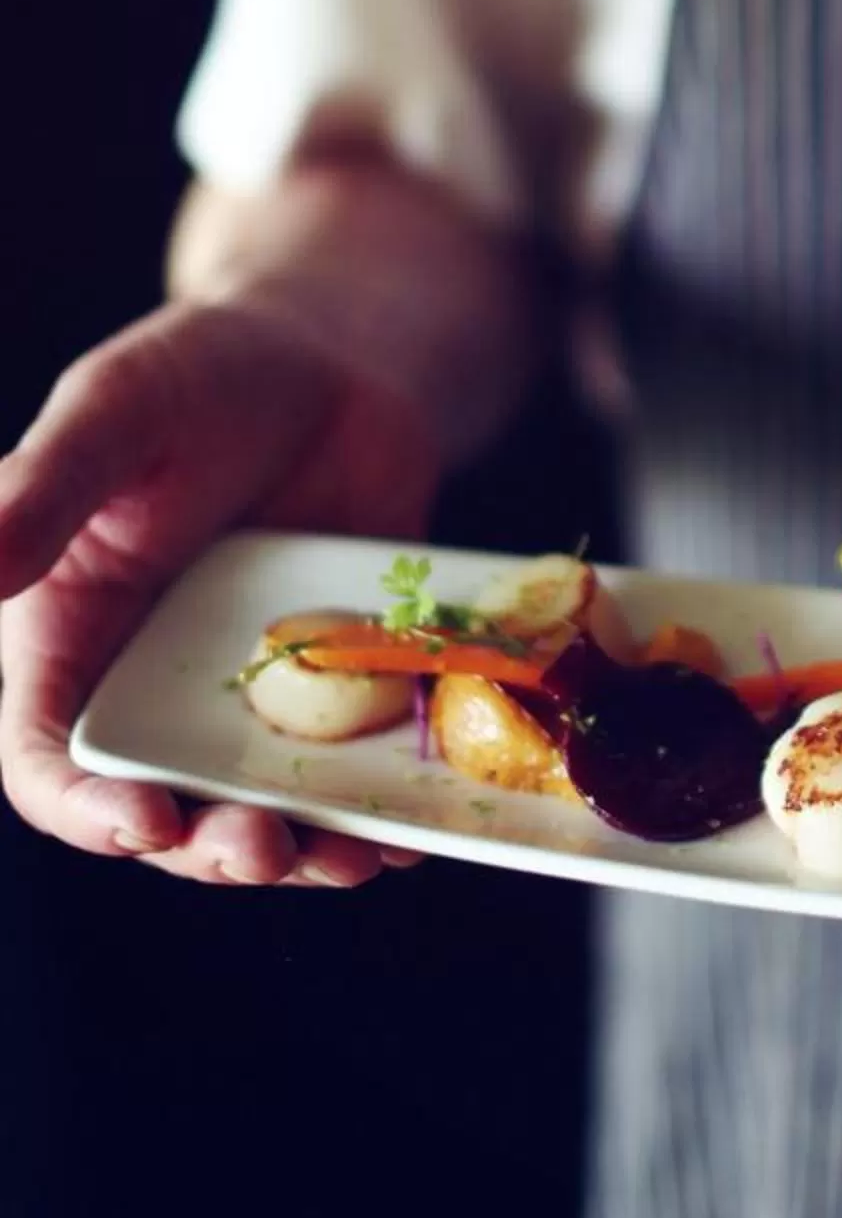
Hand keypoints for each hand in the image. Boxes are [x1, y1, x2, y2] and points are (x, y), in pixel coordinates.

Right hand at [0, 299, 441, 886]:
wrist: (336, 359)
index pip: (46, 756)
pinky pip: (352, 770)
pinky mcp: (337, 690)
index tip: (148, 822)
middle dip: (211, 849)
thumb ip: (44, 488)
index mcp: (67, 637)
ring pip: (262, 807)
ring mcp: (247, 697)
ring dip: (304, 851)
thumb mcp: (118, 411)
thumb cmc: (200, 370)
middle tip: (270, 850)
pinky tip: (421, 824)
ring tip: (355, 858)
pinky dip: (384, 807)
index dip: (87, 808)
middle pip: (163, 808)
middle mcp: (151, 689)